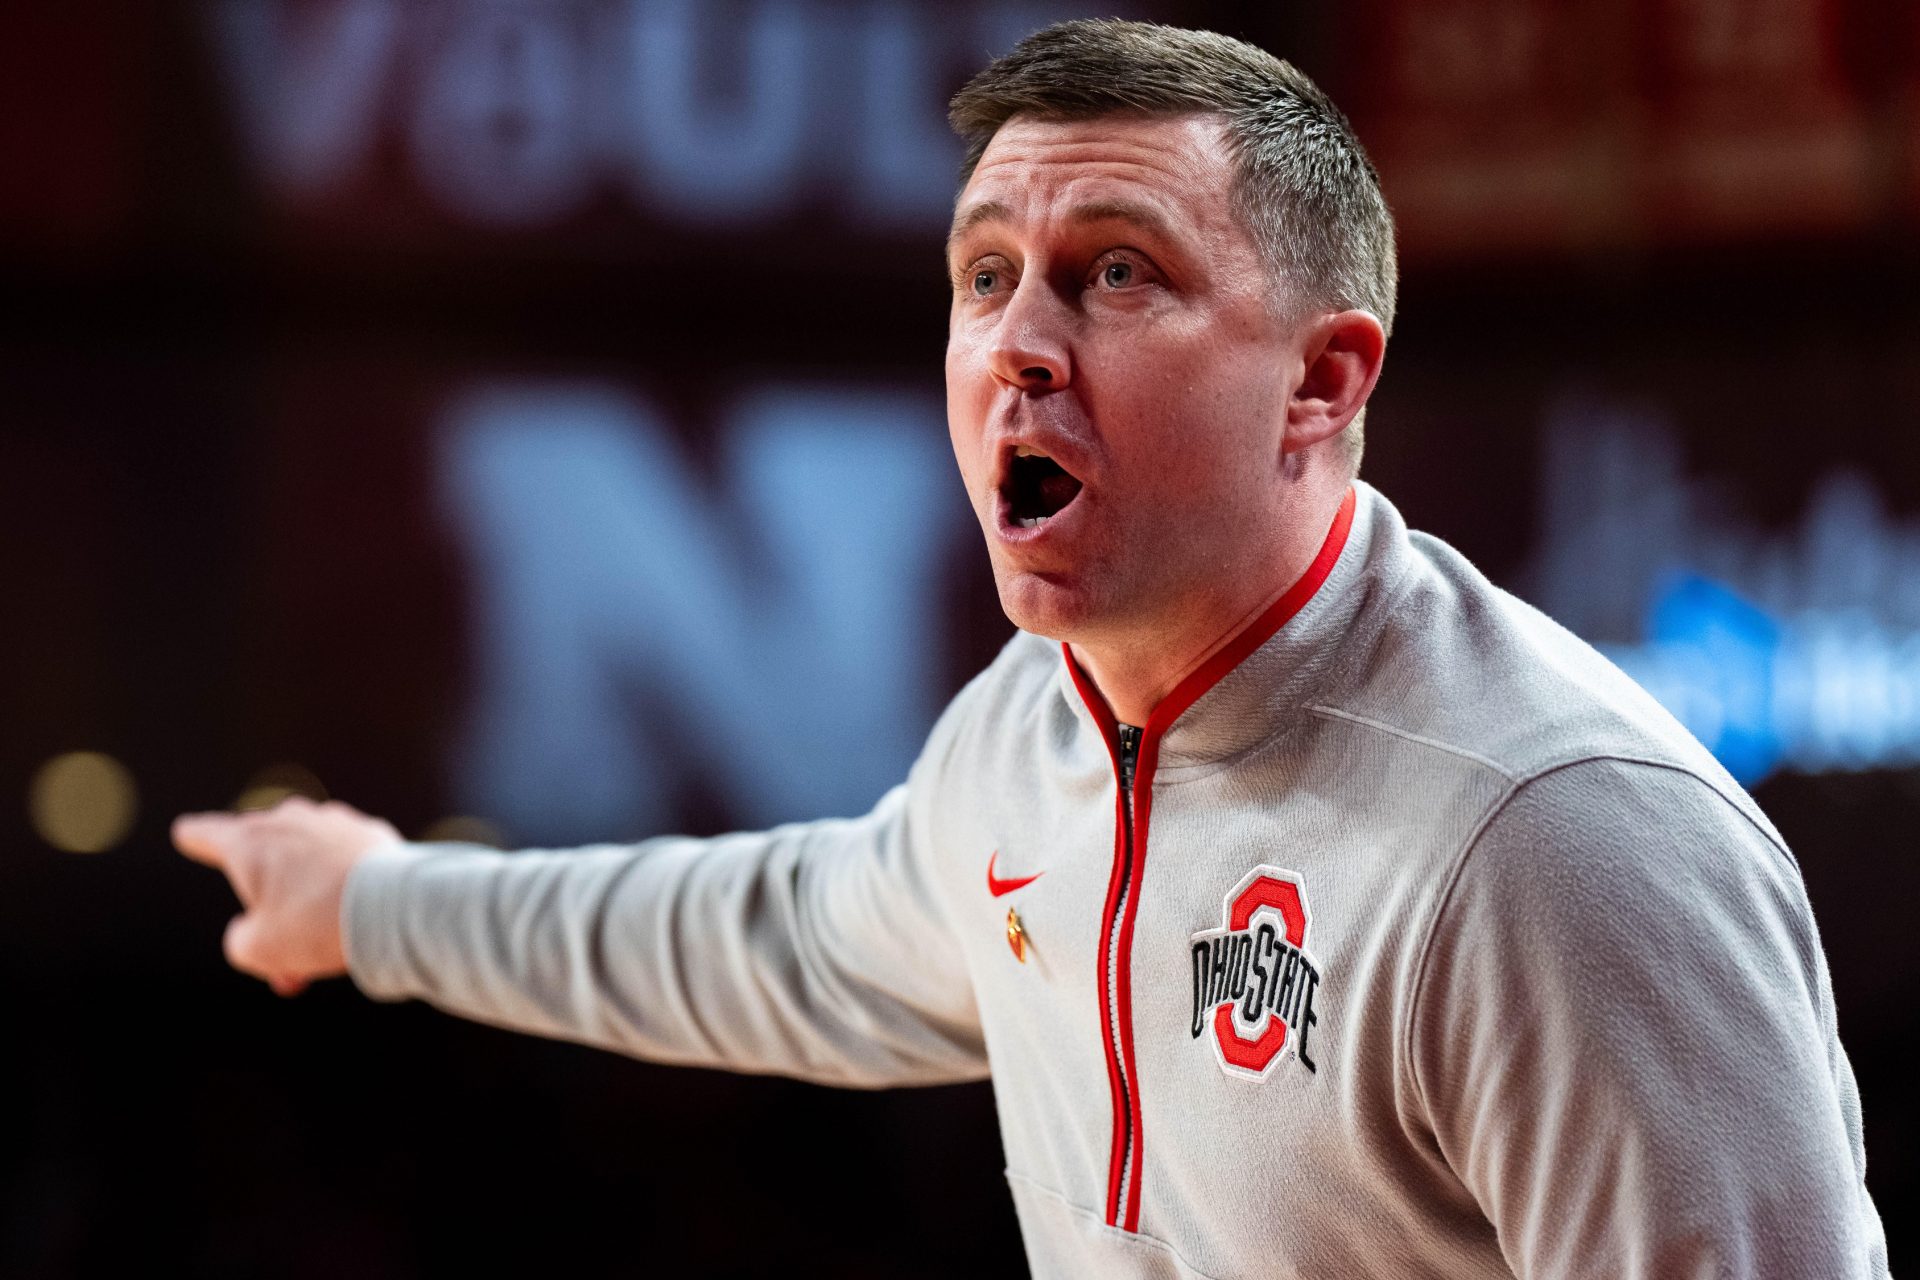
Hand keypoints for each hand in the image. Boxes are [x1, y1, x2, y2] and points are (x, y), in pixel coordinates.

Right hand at [173, 796, 400, 996]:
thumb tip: (255, 930)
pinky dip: (343, 891)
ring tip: (324, 952)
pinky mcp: (370, 832)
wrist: (392, 906)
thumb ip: (241, 940)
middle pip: (264, 860)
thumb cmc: (315, 923)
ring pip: (308, 867)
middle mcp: (289, 821)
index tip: (186, 833)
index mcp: (249, 842)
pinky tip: (355, 926)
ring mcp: (333, 821)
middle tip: (285, 960)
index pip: (207, 834)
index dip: (194, 838)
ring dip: (309, 907)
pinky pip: (345, 863)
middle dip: (269, 908)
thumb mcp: (258, 949)